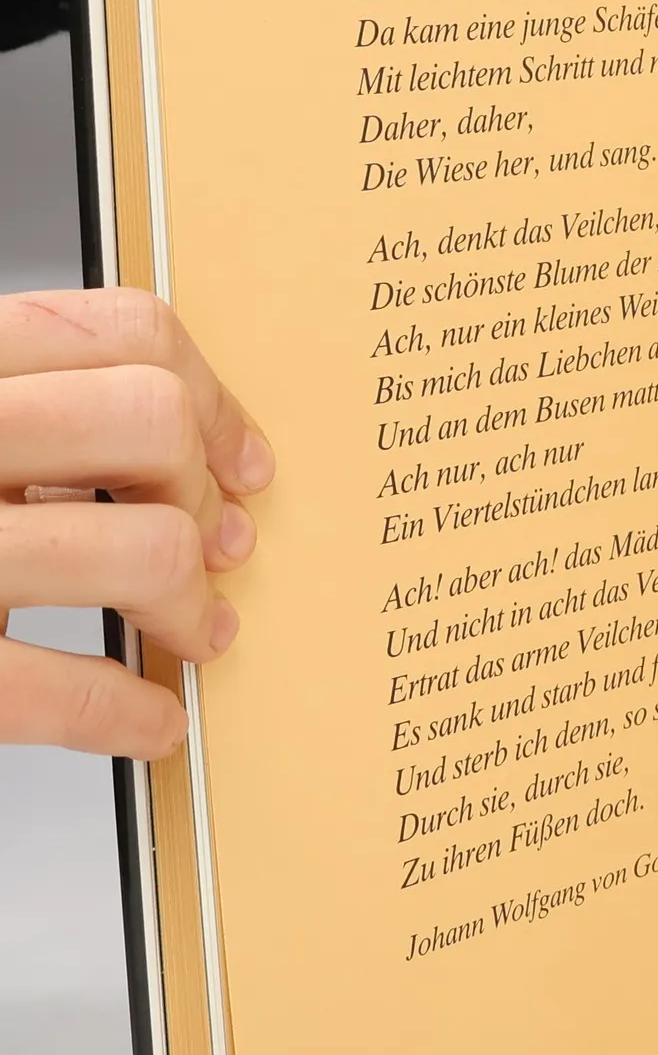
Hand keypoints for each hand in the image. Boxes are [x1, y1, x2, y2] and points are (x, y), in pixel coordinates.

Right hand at [0, 289, 273, 757]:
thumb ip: (17, 402)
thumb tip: (177, 439)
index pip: (125, 333)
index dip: (211, 397)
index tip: (238, 457)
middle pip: (149, 422)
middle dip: (202, 493)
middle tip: (216, 545)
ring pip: (139, 546)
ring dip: (190, 606)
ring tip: (189, 633)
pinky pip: (57, 689)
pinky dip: (125, 715)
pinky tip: (143, 722)